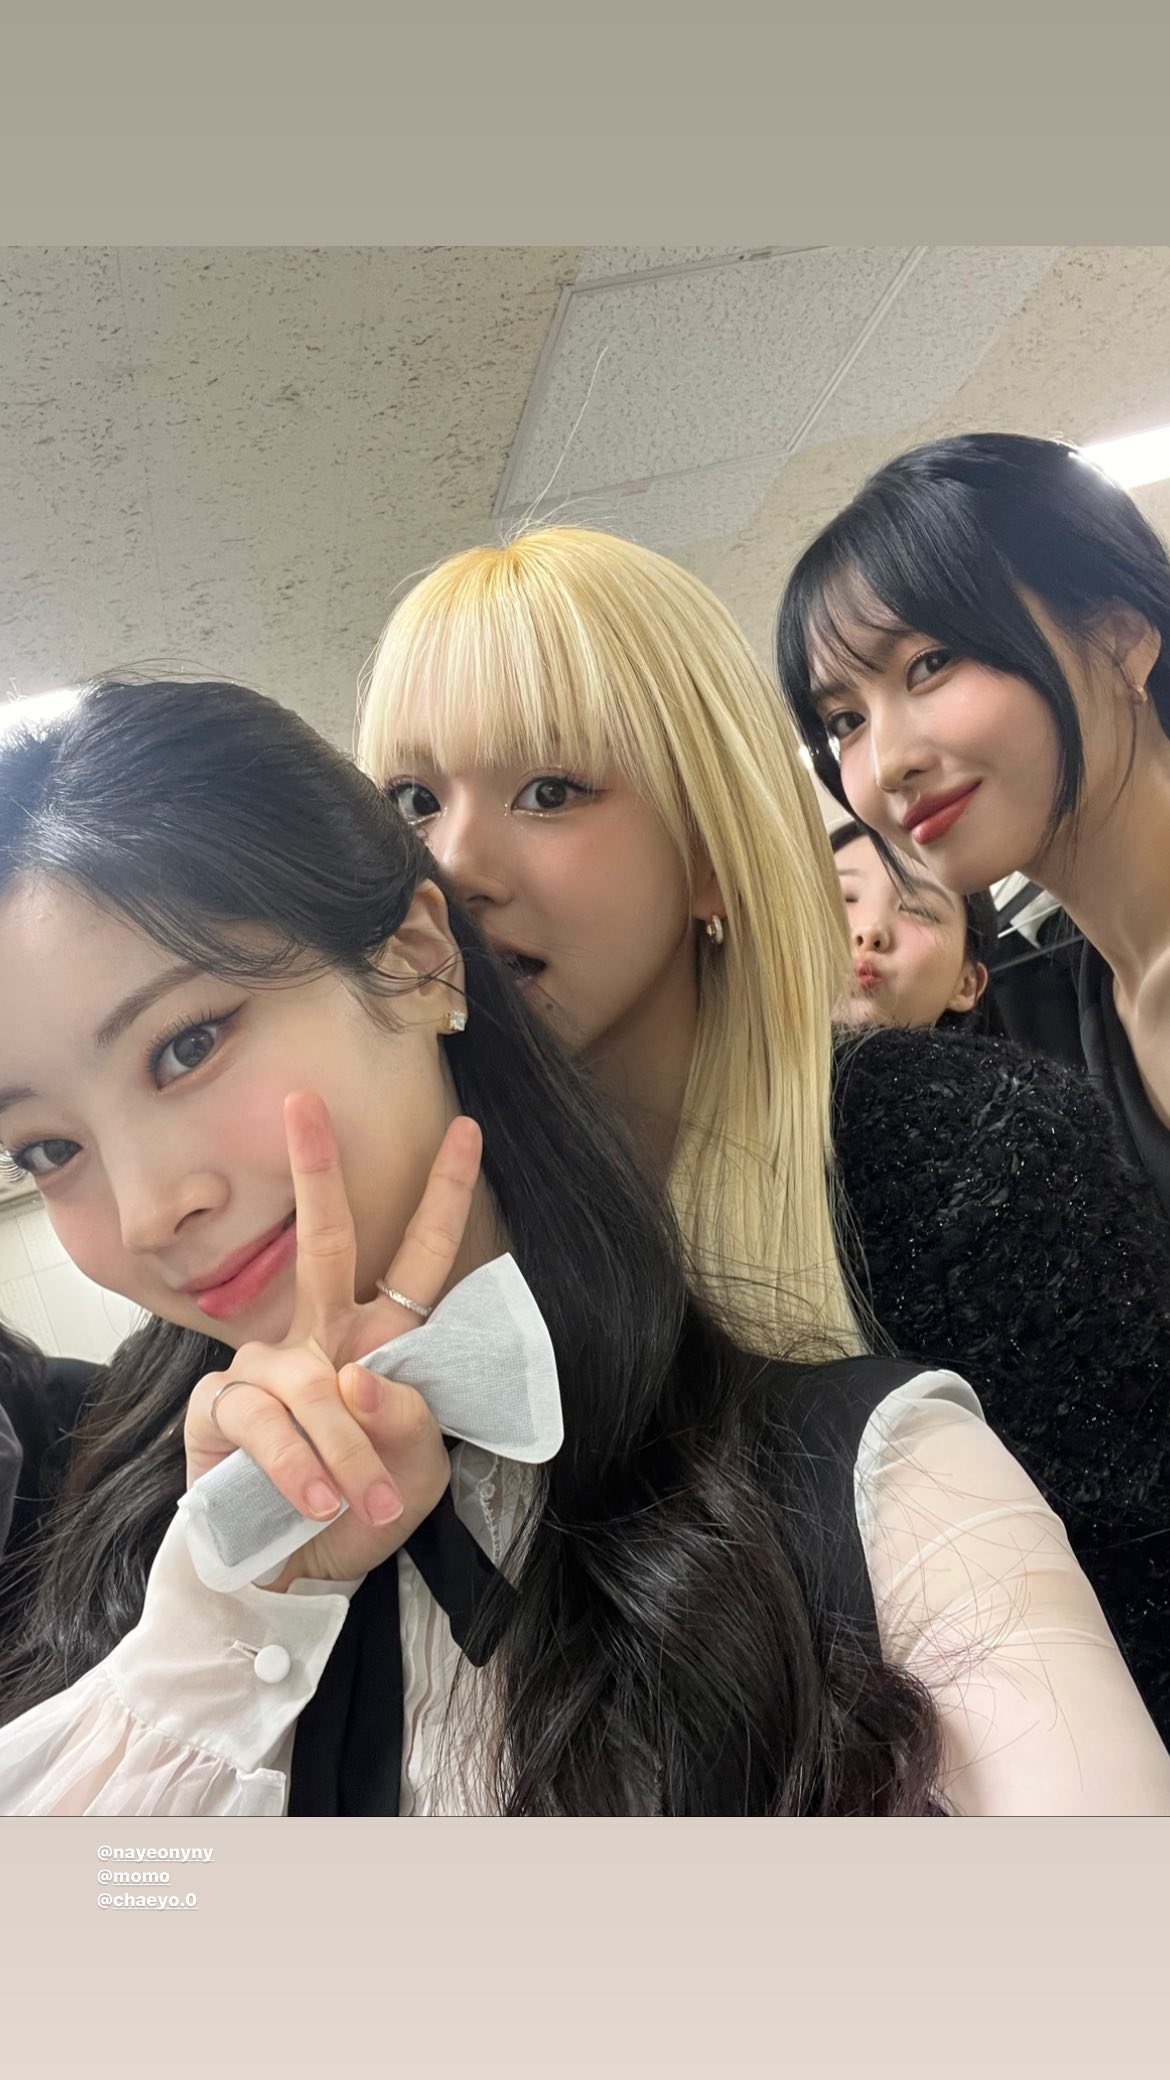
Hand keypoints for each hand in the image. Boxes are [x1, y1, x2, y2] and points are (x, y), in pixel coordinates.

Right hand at [184, 1090, 482, 1586]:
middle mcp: (322, 1336)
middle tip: (307, 1103)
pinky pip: (262, 1421)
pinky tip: (315, 1501)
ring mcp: (267, 1367)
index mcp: (381, 1339)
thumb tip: (357, 1379)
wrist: (295, 1572)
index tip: (469, 1131)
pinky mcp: (219, 1407)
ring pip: (311, 1381)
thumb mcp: (416, 1477)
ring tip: (361, 1503)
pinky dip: (295, 1465)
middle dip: (316, 1171)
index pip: (417, 1258)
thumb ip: (409, 1427)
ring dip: (343, 1450)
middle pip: (323, 1240)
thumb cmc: (361, 1509)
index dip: (443, 1197)